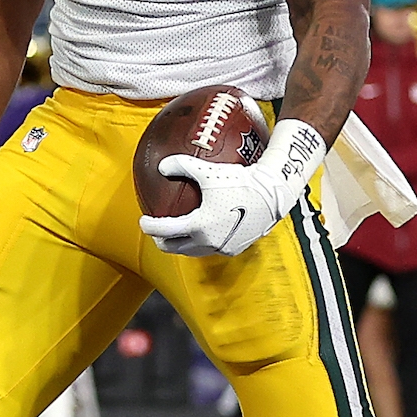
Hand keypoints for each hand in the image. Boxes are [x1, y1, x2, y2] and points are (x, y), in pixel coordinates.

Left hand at [140, 119, 324, 257]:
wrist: (272, 193)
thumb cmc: (240, 180)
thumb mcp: (207, 170)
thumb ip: (180, 165)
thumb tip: (161, 166)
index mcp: (199, 225)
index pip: (165, 230)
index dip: (150, 226)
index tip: (144, 221)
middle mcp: (209, 241)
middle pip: (175, 248)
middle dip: (162, 241)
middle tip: (157, 231)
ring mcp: (222, 247)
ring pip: (193, 251)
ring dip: (181, 244)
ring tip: (176, 233)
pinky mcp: (235, 249)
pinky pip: (211, 249)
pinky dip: (200, 243)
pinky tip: (201, 232)